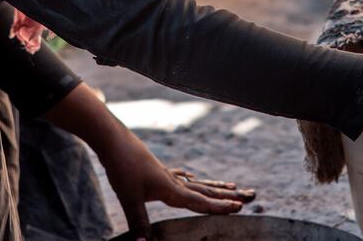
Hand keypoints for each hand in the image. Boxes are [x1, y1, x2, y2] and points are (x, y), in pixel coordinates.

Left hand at [98, 130, 254, 239]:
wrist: (113, 140)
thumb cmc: (122, 167)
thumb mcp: (129, 198)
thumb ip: (139, 222)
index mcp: (171, 189)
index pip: (200, 201)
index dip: (219, 207)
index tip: (239, 207)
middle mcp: (173, 181)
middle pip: (206, 190)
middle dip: (227, 197)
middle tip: (249, 197)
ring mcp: (165, 174)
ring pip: (196, 182)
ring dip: (214, 187)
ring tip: (232, 186)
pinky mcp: (155, 169)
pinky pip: (179, 176)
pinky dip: (188, 178)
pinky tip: (188, 176)